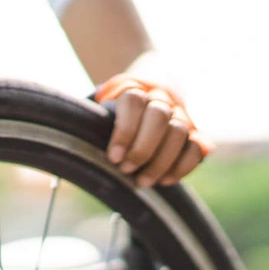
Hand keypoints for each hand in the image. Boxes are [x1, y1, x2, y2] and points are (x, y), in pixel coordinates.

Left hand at [95, 73, 212, 187]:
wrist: (148, 96)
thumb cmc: (117, 115)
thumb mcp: (103, 112)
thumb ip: (94, 124)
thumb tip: (72, 140)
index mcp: (136, 88)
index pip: (133, 101)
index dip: (124, 131)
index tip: (113, 157)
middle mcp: (162, 98)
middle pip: (158, 116)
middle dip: (142, 149)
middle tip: (127, 170)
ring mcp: (181, 114)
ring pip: (179, 132)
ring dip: (161, 161)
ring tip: (143, 181)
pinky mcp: (195, 133)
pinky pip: (196, 147)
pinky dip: (183, 166)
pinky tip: (166, 180)